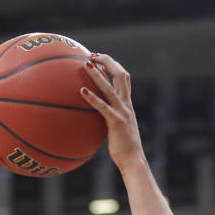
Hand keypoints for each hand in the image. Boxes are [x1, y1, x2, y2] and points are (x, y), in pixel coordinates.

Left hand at [79, 53, 144, 171]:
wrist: (133, 160)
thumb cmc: (123, 148)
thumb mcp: (116, 129)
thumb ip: (109, 119)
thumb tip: (96, 117)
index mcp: (127, 104)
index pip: (124, 78)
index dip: (113, 66)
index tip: (100, 58)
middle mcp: (126, 105)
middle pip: (121, 75)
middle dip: (108, 62)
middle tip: (93, 55)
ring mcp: (122, 112)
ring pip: (110, 88)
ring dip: (97, 75)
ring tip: (86, 64)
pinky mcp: (116, 122)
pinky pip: (102, 107)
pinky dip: (92, 98)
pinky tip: (81, 91)